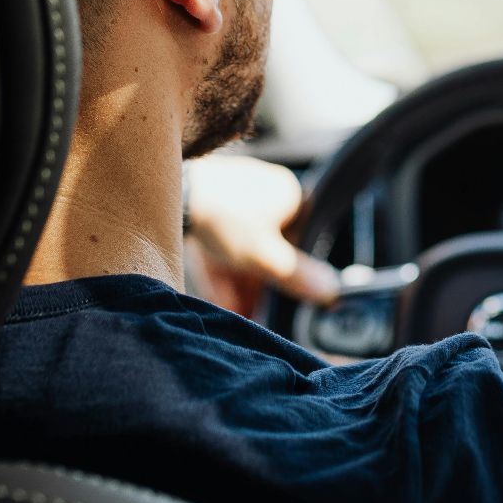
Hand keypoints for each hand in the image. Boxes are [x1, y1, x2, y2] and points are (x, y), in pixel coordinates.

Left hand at [185, 154, 340, 304]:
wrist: (172, 193)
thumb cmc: (224, 218)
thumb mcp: (265, 256)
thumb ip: (297, 276)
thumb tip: (331, 291)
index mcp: (289, 193)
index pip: (303, 238)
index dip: (293, 272)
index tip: (287, 299)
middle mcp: (265, 190)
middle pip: (269, 247)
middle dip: (260, 285)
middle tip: (257, 312)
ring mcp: (234, 196)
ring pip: (243, 248)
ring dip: (240, 282)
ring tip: (237, 312)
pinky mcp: (207, 205)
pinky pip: (220, 242)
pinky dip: (221, 270)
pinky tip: (219, 300)